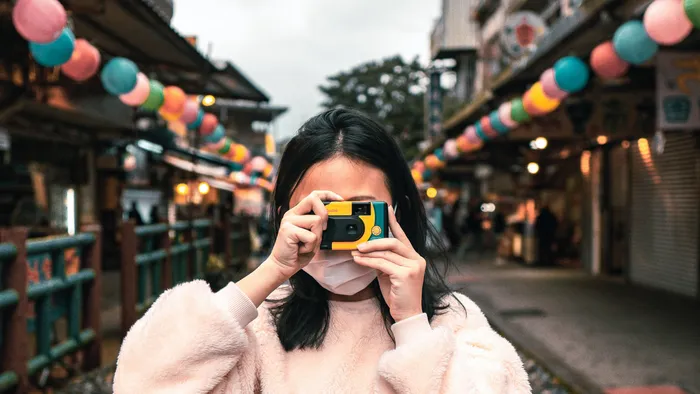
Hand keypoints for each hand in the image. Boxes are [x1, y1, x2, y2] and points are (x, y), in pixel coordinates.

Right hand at [267, 190, 342, 278]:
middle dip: (325, 213)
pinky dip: (310, 246)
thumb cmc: (298, 252)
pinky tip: (301, 249)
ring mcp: (288, 221)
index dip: (328, 195)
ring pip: (317, 221)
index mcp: (298, 213)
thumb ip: (319, 225)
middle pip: (313, 199)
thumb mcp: (313, 236)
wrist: (283, 266)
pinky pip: (311, 236)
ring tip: (307, 244)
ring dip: (317, 237)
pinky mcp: (287, 230)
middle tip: (323, 229)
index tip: (340, 200)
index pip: (313, 195)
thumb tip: (334, 218)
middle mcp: (292, 214)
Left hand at [352, 207, 424, 321]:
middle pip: (393, 242)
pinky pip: (382, 264)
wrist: (406, 314)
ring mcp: (413, 267)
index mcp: (414, 257)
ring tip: (355, 252)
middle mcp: (416, 260)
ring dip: (368, 252)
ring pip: (386, 253)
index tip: (387, 209)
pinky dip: (368, 261)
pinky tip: (359, 260)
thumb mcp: (390, 274)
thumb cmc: (397, 295)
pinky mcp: (405, 275)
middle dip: (374, 241)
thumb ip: (384, 260)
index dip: (394, 222)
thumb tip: (368, 249)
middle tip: (359, 244)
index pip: (403, 236)